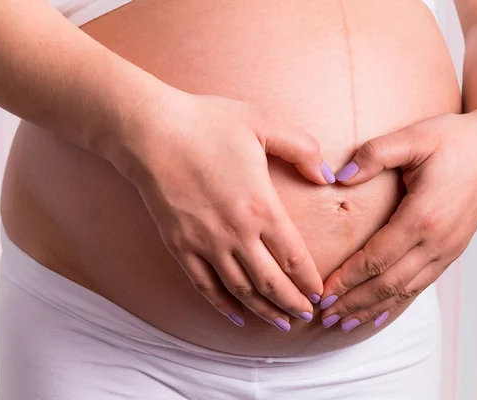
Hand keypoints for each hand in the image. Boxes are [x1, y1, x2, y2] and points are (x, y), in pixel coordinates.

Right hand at [109, 88, 334, 330]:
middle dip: (292, 304)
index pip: (294, 256)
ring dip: (264, 310)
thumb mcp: (264, 123)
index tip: (319, 294)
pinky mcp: (179, 246)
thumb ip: (303, 149)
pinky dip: (223, 306)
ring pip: (241, 290)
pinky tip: (237, 316)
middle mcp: (236, 233)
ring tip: (280, 323)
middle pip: (271, 282)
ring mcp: (205, 243)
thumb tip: (326, 177)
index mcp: (261, 206)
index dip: (309, 281)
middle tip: (307, 316)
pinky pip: (204, 286)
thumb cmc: (207, 124)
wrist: (150, 131)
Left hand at [319, 109, 476, 331]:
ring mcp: (448, 249)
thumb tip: (339, 177)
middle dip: (353, 302)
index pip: (376, 258)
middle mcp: (438, 241)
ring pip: (404, 291)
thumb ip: (374, 154)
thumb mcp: (413, 137)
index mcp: (423, 216)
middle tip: (323, 316)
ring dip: (371, 308)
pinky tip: (380, 313)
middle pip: (388, 283)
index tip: (322, 292)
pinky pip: (421, 285)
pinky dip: (397, 303)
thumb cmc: (454, 139)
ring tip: (343, 322)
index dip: (347, 278)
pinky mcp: (453, 250)